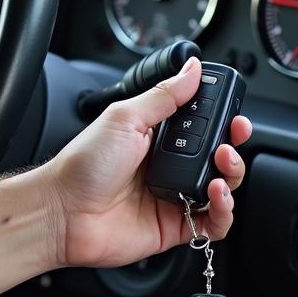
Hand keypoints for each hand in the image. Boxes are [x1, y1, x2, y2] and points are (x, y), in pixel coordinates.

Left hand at [44, 57, 251, 269]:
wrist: (63, 212)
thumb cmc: (83, 165)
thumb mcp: (125, 118)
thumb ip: (164, 95)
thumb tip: (191, 68)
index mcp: (158, 137)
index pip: (204, 127)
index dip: (224, 121)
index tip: (234, 115)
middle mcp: (169, 167)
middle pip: (219, 157)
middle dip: (233, 147)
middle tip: (232, 140)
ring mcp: (174, 198)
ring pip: (222, 189)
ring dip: (232, 176)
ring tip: (222, 166)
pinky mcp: (175, 227)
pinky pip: (213, 224)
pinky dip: (224, 212)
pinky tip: (216, 197)